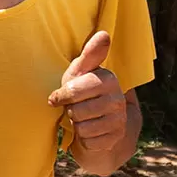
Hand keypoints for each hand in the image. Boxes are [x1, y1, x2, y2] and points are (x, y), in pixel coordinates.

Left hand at [48, 31, 126, 151]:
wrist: (102, 123)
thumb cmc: (84, 93)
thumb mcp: (81, 73)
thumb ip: (89, 55)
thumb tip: (103, 34)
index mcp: (109, 79)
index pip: (75, 89)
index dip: (62, 95)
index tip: (58, 97)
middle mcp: (118, 99)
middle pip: (77, 111)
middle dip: (71, 111)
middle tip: (75, 108)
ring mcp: (119, 120)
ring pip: (82, 127)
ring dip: (77, 125)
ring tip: (82, 119)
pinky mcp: (115, 138)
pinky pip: (88, 141)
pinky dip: (84, 139)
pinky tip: (89, 132)